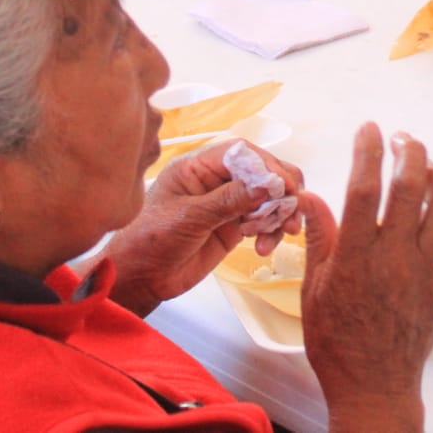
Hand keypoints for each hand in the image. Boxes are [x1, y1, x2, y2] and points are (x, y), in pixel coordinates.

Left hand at [104, 140, 304, 316]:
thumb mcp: (187, 219)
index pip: (240, 153)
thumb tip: (264, 184)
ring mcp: (225, 204)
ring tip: (285, 231)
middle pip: (259, 172)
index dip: (266, 165)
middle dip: (281, 188)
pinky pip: (262, 221)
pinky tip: (264, 247)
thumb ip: (226, 201)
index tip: (285, 184)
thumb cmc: (149, 242)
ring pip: (266, 198)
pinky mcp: (233, 227)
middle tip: (293, 207)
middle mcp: (214, 181)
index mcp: (196, 167)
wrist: (139, 279)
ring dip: (280, 212)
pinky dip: (271, 231)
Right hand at [300, 124, 432, 427]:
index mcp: (356, 256)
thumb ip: (317, 238)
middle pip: (410, 187)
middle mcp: (394, 256)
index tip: (368, 128)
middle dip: (408, 152)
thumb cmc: (337, 342)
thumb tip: (309, 196)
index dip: (366, 152)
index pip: (363, 189)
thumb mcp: (313, 289)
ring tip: (426, 164)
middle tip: (401, 138)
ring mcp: (425, 269)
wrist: (374, 386)